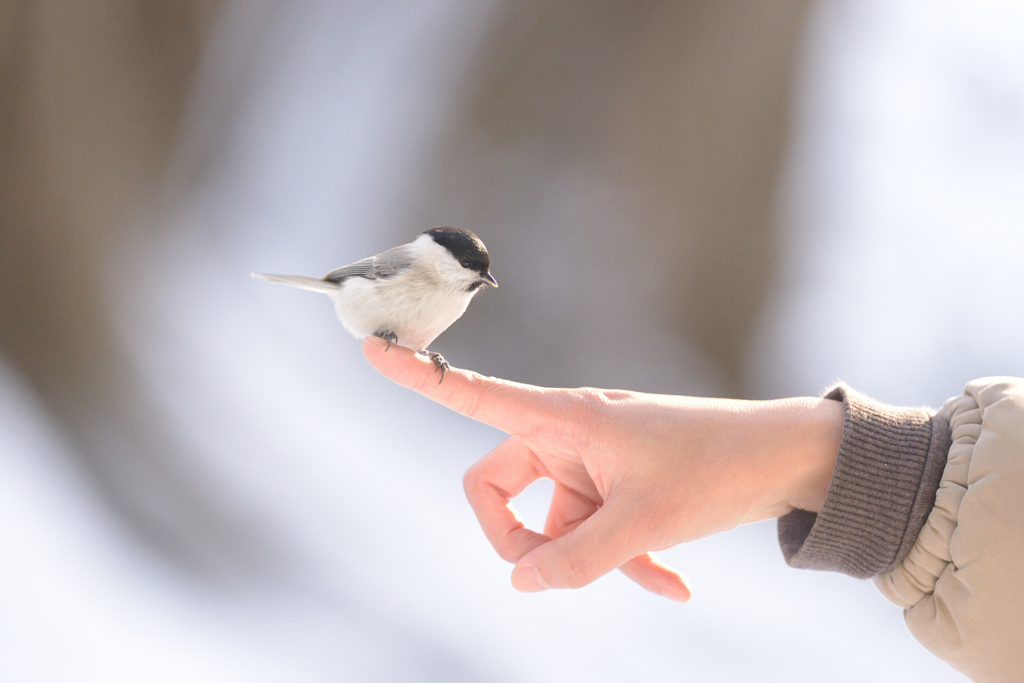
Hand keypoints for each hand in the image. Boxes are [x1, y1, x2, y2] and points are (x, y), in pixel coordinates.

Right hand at [362, 337, 841, 601]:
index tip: (374, 350)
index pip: (474, 394)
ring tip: (652, 572)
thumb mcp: (643, 522)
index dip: (422, 376)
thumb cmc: (716, 469)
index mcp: (563, 417)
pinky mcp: (615, 483)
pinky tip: (673, 587)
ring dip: (588, 560)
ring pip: (551, 523)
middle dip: (519, 541)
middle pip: (497, 487)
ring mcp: (590, 461)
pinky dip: (623, 562)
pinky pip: (593, 530)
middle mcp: (567, 433)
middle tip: (557, 572)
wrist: (785, 458)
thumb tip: (520, 585)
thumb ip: (575, 560)